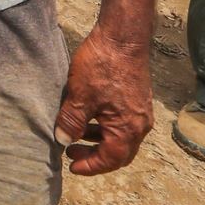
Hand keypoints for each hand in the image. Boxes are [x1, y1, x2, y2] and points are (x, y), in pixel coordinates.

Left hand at [57, 29, 153, 174]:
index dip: (90, 166)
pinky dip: (105, 126)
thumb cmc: (101, 66)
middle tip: (71, 153)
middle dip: (95, 156)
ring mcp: (140, 112)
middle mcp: (140, 125)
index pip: (110, 159)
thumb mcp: (79, 96)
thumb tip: (63, 141)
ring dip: (98, 140)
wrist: (123, 38)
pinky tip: (87, 116)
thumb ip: (71, 122)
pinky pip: (122, 122)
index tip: (71, 167)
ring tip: (75, 134)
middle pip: (119, 153)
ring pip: (120, 137)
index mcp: (128, 129)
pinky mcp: (137, 99)